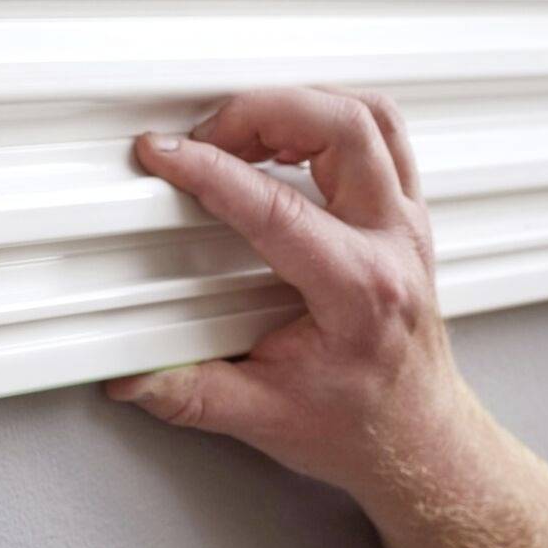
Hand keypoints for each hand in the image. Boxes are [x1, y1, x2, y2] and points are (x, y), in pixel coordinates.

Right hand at [102, 85, 474, 498]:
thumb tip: (129, 375)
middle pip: (343, 128)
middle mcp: (392, 245)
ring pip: (372, 117)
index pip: (278, 208)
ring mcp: (407, 225)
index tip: (164, 155)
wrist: (418, 442)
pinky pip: (384, 134)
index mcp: (358, 292)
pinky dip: (332, 117)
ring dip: (303, 105)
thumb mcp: (262, 418)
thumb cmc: (359, 428)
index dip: (211, 172)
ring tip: (243, 125)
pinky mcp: (406, 217)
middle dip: (262, 111)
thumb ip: (188, 394)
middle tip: (203, 133)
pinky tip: (290, 132)